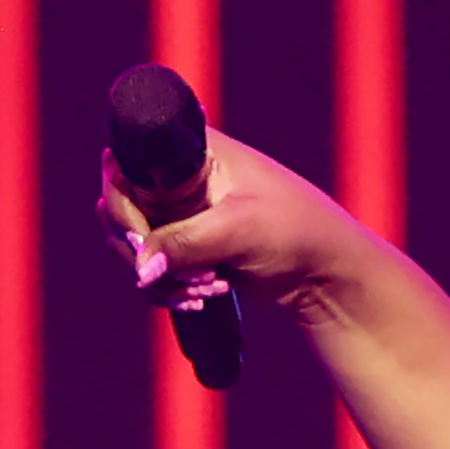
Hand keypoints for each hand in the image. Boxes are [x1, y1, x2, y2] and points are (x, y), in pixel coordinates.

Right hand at [98, 126, 366, 317]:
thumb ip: (185, 244)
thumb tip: (142, 268)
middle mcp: (177, 177)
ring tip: (208, 289)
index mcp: (191, 149)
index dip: (123, 207)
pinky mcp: (187, 246)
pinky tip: (202, 299)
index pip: (123, 167)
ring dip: (161, 276)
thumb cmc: (298, 232)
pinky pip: (154, 268)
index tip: (144, 241)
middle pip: (119, 210)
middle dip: (145, 250)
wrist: (329, 273)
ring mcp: (179, 213)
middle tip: (187, 276)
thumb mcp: (241, 230)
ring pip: (134, 245)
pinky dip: (170, 288)